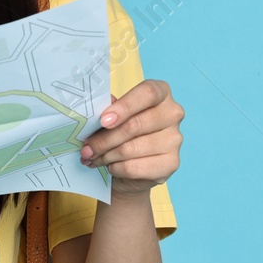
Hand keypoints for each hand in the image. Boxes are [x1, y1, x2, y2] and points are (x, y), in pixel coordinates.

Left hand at [79, 79, 183, 196]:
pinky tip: (110, 166)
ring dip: (106, 155)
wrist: (133, 169)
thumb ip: (108, 109)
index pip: (147, 93)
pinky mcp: (171, 163)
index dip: (124, 106)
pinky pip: (135, 167)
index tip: (103, 121)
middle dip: (104, 139)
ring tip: (92, 158)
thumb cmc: (123, 134)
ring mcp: (175, 139)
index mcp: (161, 93)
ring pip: (131, 148)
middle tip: (86, 148)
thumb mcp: (113, 116)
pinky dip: (116, 168)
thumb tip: (97, 107)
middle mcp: (173, 113)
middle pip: (135, 125)